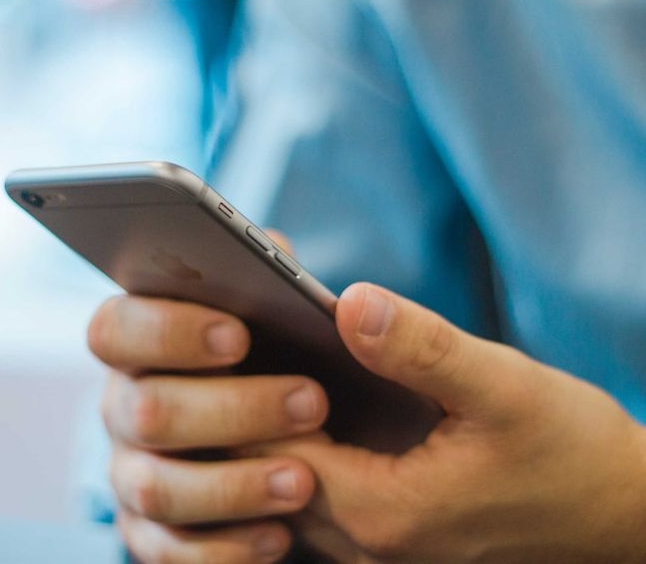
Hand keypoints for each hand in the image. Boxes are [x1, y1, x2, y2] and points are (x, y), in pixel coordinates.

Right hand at [89, 294, 330, 562]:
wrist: (296, 438)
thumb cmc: (279, 358)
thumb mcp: (283, 313)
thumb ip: (289, 281)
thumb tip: (347, 302)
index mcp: (140, 342)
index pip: (116, 328)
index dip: (167, 331)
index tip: (240, 337)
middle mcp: (126, 406)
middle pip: (143, 410)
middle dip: (231, 411)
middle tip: (312, 404)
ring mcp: (132, 472)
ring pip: (155, 487)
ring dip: (232, 486)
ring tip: (304, 481)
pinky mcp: (150, 533)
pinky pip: (170, 551)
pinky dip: (225, 547)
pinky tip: (280, 535)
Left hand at [245, 283, 645, 562]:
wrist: (618, 513)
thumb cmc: (571, 454)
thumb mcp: (503, 388)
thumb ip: (422, 348)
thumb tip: (349, 302)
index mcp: (382, 511)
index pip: (266, 455)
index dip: (242, 393)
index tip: (232, 333)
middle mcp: (364, 543)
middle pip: (263, 475)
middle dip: (241, 409)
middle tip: (233, 338)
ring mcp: (374, 547)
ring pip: (284, 487)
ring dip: (264, 430)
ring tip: (260, 361)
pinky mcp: (388, 533)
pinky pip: (314, 494)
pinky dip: (297, 448)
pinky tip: (304, 400)